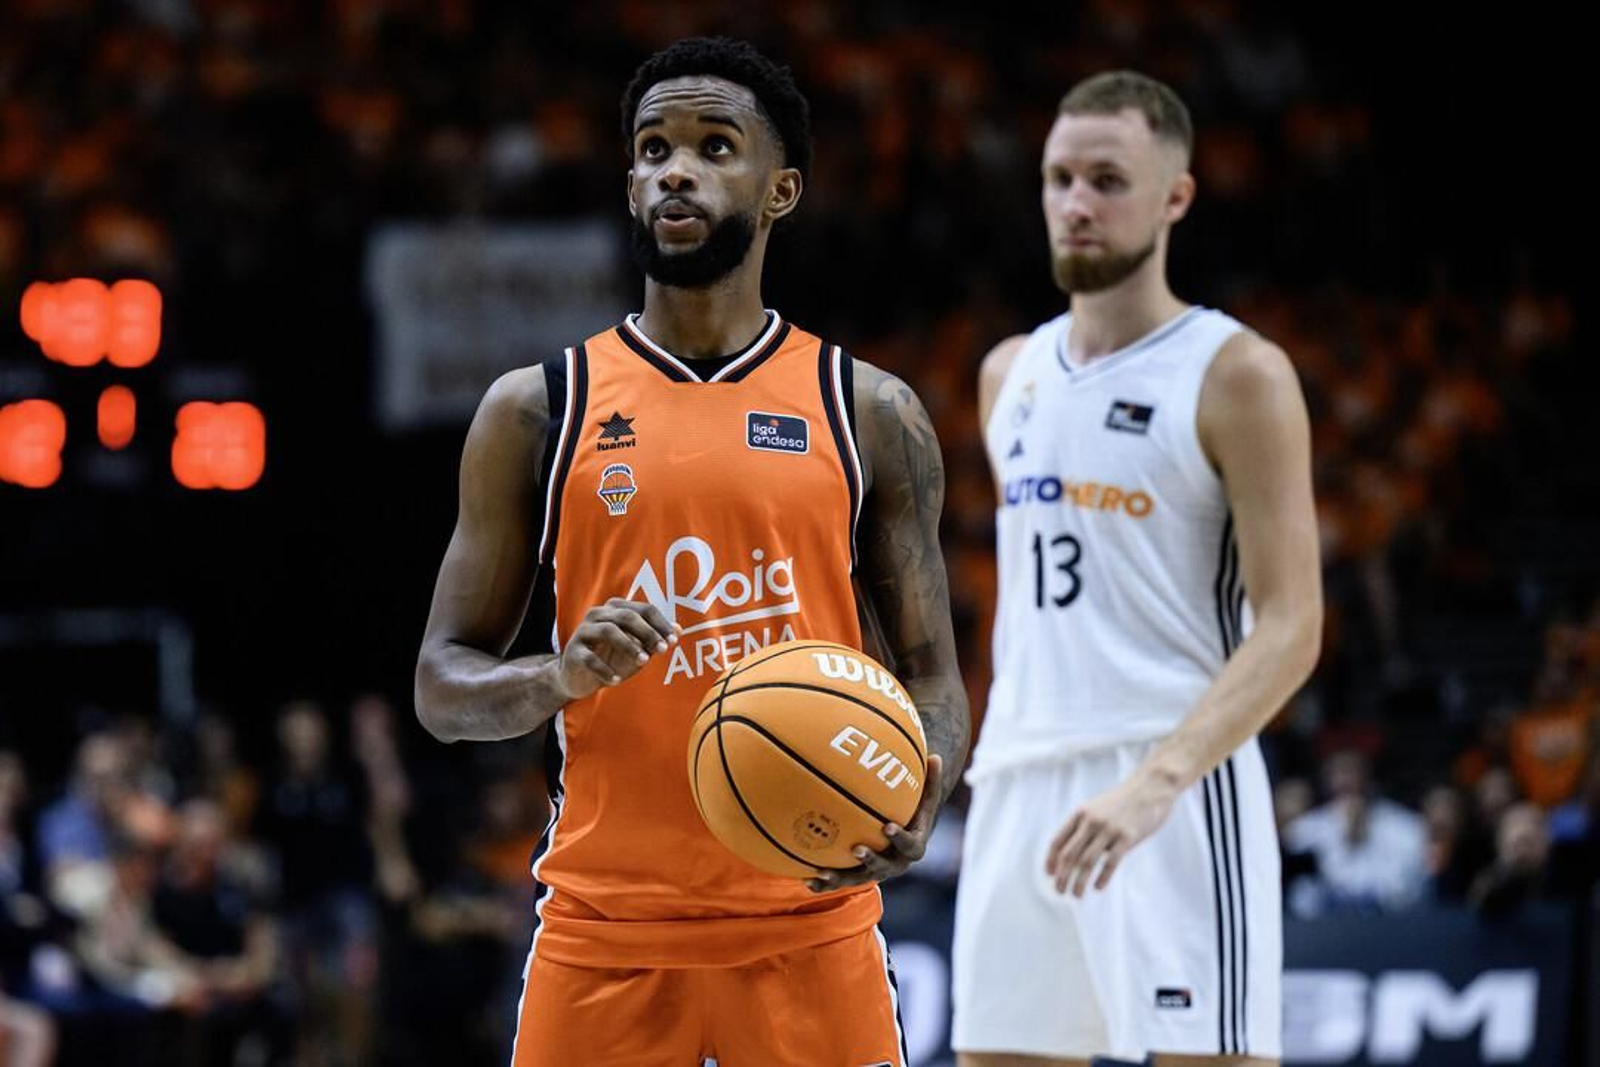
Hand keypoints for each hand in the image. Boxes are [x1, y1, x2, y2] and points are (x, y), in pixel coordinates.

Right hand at [555, 598, 678, 700]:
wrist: (579, 678)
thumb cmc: (612, 659)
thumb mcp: (638, 650)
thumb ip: (655, 639)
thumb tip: (679, 630)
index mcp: (616, 609)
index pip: (643, 609)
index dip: (660, 624)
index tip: (674, 640)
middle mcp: (598, 614)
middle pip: (627, 616)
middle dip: (648, 632)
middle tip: (663, 649)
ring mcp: (583, 631)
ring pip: (608, 631)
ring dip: (629, 646)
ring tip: (644, 662)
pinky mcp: (572, 652)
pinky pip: (590, 658)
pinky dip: (605, 670)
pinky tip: (617, 681)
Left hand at [806, 755, 942, 891]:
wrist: (906, 839)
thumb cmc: (915, 812)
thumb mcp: (926, 798)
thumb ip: (932, 780)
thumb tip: (936, 755)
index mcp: (913, 847)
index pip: (911, 845)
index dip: (900, 838)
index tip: (887, 826)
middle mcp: (895, 864)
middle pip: (884, 868)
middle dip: (871, 861)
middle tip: (857, 849)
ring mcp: (876, 873)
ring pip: (858, 879)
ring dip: (840, 878)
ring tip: (822, 872)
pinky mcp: (859, 876)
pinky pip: (841, 881)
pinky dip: (824, 882)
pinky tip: (805, 879)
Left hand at [1045, 770, 1178, 895]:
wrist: (1151, 787)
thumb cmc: (1123, 801)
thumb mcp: (1098, 808)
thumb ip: (1085, 827)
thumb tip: (1074, 854)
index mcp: (1080, 814)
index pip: (1058, 841)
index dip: (1051, 860)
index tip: (1049, 875)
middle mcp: (1091, 821)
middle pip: (1069, 855)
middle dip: (1062, 875)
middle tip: (1059, 891)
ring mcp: (1109, 829)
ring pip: (1087, 862)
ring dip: (1079, 881)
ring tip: (1076, 895)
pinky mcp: (1127, 837)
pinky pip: (1111, 863)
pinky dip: (1102, 878)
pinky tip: (1097, 888)